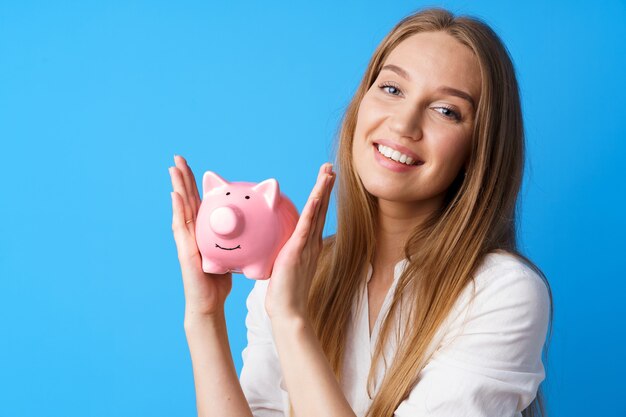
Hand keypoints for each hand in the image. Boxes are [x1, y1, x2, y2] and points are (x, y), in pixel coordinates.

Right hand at [169, 155, 232, 317]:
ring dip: (177, 187)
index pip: (199, 203)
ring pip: (180, 209)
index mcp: (202, 232)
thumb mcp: (231, 255)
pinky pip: (182, 227)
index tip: (195, 167)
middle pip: (186, 200)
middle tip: (177, 158)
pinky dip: (178, 210)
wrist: (209, 303)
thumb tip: (255, 230)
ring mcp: (185, 241)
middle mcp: (191, 233)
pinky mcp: (184, 250)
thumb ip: (237, 241)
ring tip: (173, 169)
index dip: (196, 186)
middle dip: (182, 179)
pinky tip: (176, 196)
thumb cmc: (219, 281)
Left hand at [265, 162, 335, 320]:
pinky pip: (307, 225)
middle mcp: (312, 242)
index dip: (320, 196)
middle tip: (329, 168)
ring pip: (317, 212)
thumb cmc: (283, 293)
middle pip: (320, 208)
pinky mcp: (299, 250)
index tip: (323, 179)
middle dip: (325, 187)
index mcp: (307, 245)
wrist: (287, 310)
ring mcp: (307, 245)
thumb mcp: (282, 266)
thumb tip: (273, 247)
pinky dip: (313, 209)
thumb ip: (281, 254)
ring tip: (327, 173)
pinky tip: (317, 195)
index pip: (315, 215)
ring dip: (322, 191)